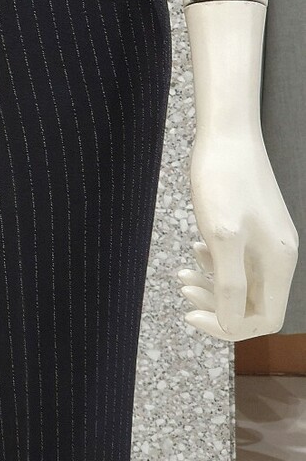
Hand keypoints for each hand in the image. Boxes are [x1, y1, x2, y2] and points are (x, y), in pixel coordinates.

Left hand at [177, 129, 298, 340]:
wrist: (226, 134)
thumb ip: (230, 284)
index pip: (265, 319)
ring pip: (241, 282)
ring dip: (211, 285)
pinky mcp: (251, 226)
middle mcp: (278, 255)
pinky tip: (195, 248)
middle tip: (183, 288)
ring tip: (181, 274)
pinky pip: (236, 260)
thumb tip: (232, 326)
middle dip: (216, 305)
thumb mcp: (222, 237)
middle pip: (252, 304)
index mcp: (279, 262)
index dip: (229, 326)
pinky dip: (214, 263)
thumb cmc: (223, 181)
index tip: (193, 315)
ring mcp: (265, 240)